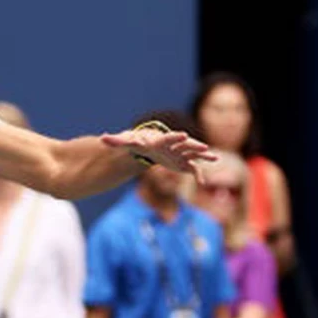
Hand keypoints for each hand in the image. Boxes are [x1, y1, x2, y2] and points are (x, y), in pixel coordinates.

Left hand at [101, 127, 217, 175]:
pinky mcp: (183, 163)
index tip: (182, 135)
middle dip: (195, 146)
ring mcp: (181, 154)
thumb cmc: (138, 143)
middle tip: (205, 147)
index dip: (175, 137)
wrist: (151, 146)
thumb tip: (101, 138)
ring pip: (194, 155)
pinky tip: (202, 183)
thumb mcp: (127, 142)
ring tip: (215, 158)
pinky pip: (193, 169)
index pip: (169, 138)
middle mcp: (175, 145)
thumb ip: (115, 141)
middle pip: (186, 145)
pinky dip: (197, 175)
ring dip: (203, 157)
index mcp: (162, 141)